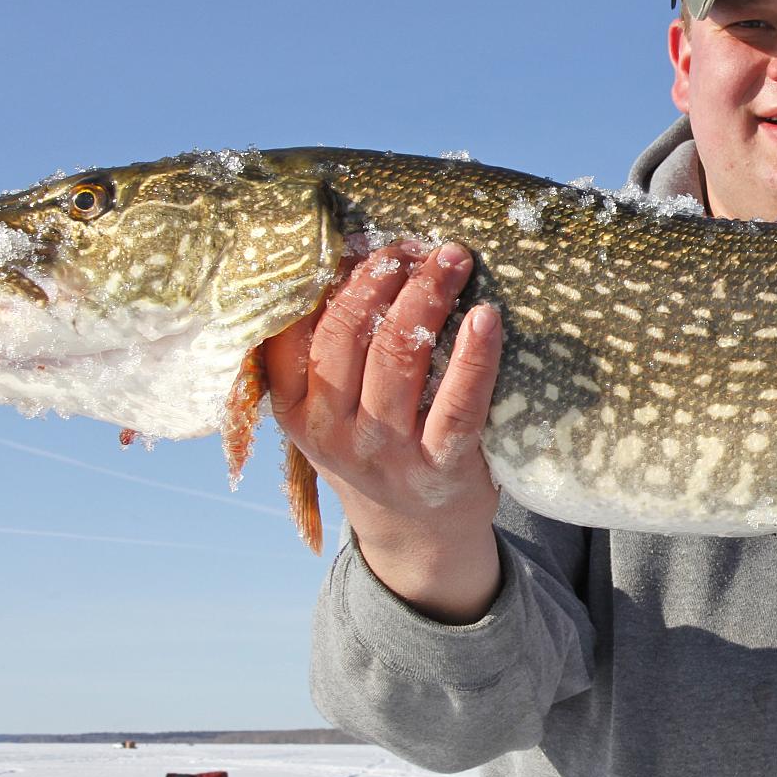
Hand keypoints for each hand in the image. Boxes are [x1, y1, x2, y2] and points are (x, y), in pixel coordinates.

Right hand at [262, 240, 506, 623]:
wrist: (417, 534)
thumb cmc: (375, 446)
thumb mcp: (331, 408)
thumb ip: (329, 349)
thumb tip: (358, 251)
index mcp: (295, 408)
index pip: (290, 333)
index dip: (327, 280)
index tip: (360, 242)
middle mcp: (331, 431)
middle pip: (347, 336)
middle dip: (380, 278)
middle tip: (411, 243)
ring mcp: (385, 453)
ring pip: (397, 361)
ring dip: (426, 298)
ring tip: (452, 258)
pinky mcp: (439, 468)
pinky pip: (457, 406)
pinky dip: (473, 358)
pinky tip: (486, 318)